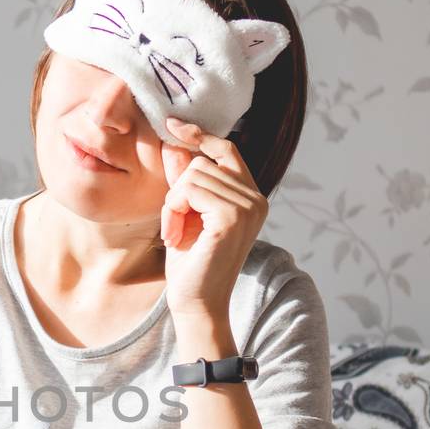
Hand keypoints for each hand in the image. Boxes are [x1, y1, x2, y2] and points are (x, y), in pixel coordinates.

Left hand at [159, 115, 267, 324]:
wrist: (195, 303)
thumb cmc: (190, 264)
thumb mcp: (184, 214)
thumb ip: (184, 181)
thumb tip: (175, 143)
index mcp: (250, 197)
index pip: (226, 150)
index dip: (200, 136)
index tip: (173, 125)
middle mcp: (256, 198)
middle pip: (203, 163)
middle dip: (178, 192)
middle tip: (174, 226)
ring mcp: (248, 207)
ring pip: (193, 174)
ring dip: (173, 204)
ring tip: (176, 234)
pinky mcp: (233, 216)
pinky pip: (189, 189)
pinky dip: (173, 211)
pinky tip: (175, 237)